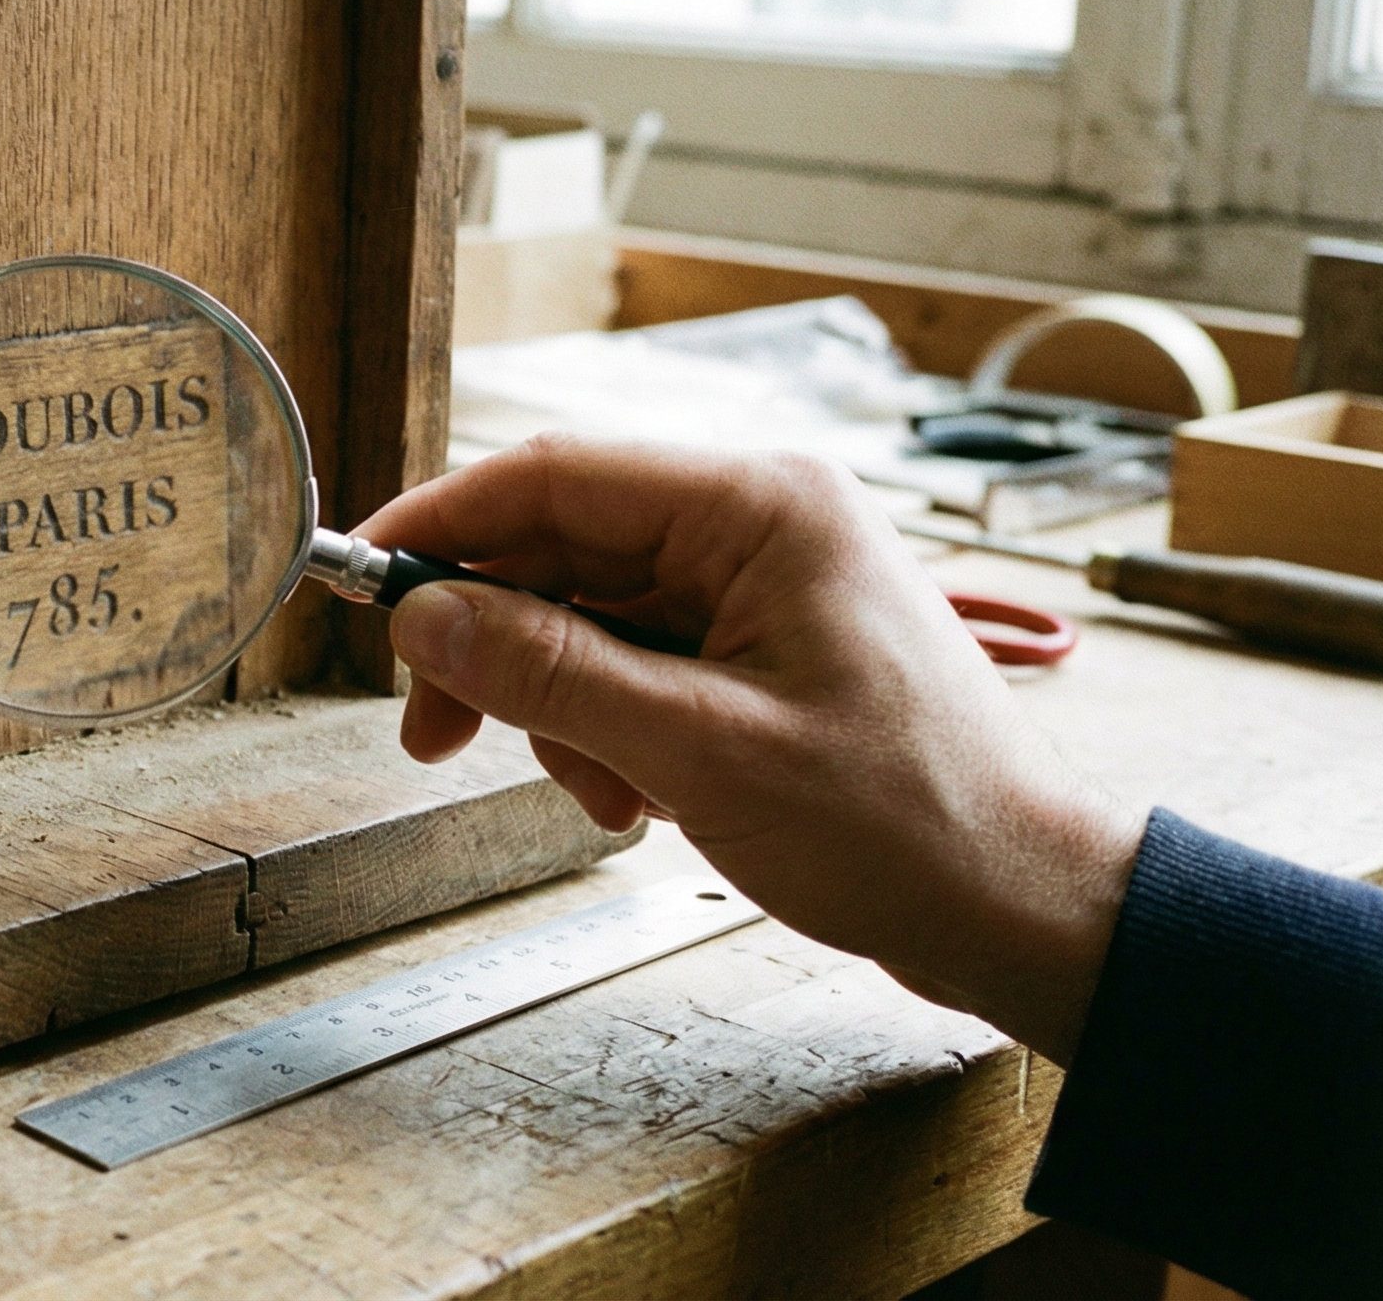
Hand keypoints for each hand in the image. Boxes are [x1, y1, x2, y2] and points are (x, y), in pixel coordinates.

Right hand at [351, 435, 1142, 1064]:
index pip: (551, 476)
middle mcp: (757, 522)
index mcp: (758, 507)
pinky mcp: (761, 645)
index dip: (440, 526)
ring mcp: (761, 584)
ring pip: (586, 616)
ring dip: (561, 711)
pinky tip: (643, 797)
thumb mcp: (698, 751)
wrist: (1023, 907)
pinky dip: (611, 731)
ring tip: (608, 798)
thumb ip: (549, 672)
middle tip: (437, 734)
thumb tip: (424, 614)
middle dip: (496, 648)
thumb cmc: (906, 823)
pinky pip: (635, 661)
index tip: (359, 582)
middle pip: (559, 549)